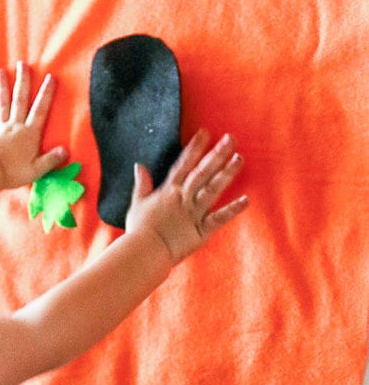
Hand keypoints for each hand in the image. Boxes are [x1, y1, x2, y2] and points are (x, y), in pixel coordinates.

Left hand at [0, 61, 67, 188]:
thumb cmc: (15, 171)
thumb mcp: (38, 169)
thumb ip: (51, 159)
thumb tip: (65, 150)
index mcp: (30, 133)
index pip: (40, 109)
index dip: (46, 93)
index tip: (50, 77)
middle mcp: (16, 126)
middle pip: (20, 100)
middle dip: (23, 81)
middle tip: (22, 64)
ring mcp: (1, 128)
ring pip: (3, 104)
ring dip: (2, 87)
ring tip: (0, 72)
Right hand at [125, 129, 248, 263]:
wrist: (145, 251)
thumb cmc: (139, 229)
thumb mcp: (137, 203)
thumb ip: (141, 184)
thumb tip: (139, 165)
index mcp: (169, 191)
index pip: (183, 164)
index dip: (195, 147)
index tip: (205, 132)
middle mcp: (183, 198)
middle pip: (202, 172)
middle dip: (216, 154)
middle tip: (230, 138)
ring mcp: (194, 213)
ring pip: (213, 189)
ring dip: (227, 174)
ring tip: (239, 158)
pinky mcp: (201, 230)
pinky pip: (219, 218)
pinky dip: (232, 209)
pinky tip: (246, 199)